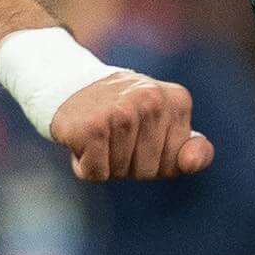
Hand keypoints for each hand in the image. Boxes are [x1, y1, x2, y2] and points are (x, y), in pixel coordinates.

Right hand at [48, 69, 209, 181]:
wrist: (63, 81)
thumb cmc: (119, 111)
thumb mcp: (163, 123)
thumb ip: (190, 149)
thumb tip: (191, 163)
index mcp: (177, 100)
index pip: (178, 162)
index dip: (155, 160)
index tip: (139, 133)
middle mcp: (153, 101)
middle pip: (150, 172)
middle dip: (129, 164)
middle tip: (113, 133)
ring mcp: (122, 113)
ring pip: (122, 173)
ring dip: (105, 163)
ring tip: (97, 132)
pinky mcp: (91, 127)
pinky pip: (96, 173)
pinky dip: (84, 166)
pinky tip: (81, 139)